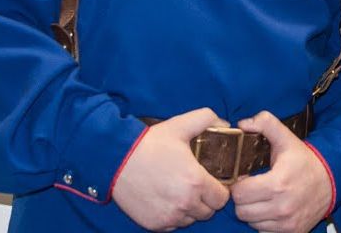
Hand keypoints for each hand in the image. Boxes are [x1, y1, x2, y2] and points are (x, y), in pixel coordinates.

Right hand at [113, 108, 231, 230]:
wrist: (116, 159)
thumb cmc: (149, 143)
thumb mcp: (180, 124)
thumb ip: (208, 119)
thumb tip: (225, 125)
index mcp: (196, 182)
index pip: (222, 198)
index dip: (220, 189)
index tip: (212, 181)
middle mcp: (185, 204)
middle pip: (208, 211)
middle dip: (206, 199)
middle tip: (197, 185)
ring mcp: (169, 216)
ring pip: (191, 219)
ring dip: (190, 209)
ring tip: (181, 191)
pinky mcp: (154, 224)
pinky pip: (173, 225)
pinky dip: (174, 216)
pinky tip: (167, 199)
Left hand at [231, 111, 332, 232]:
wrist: (331, 180)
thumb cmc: (304, 160)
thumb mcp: (286, 137)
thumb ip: (264, 123)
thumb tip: (242, 124)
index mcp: (278, 183)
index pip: (239, 193)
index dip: (238, 184)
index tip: (245, 178)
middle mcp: (282, 206)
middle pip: (242, 211)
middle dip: (243, 199)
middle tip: (251, 189)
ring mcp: (287, 222)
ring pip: (251, 223)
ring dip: (253, 211)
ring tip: (261, 198)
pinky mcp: (292, 232)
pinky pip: (264, 231)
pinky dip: (264, 222)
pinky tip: (270, 209)